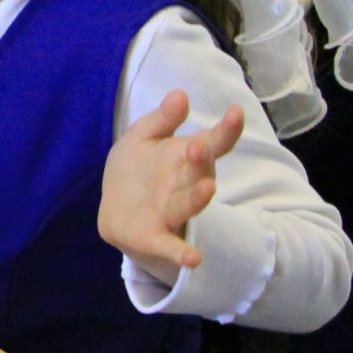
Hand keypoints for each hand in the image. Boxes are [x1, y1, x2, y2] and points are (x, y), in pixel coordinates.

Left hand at [99, 90, 245, 286]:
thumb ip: (163, 118)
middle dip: (200, 160)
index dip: (226, 129)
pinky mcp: (155, 235)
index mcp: (186, 158)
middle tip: (198, 147)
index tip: (236, 112)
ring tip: (208, 189)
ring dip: (197, 199)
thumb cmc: (137, 169)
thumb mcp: (143, 137)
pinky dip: (182, 253)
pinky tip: (194, 259)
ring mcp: (172, 210)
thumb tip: (180, 93)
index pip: (212, 143)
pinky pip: (171, 245)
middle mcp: (186, 184)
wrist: (116, 208)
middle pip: (199, 172)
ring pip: (187, 204)